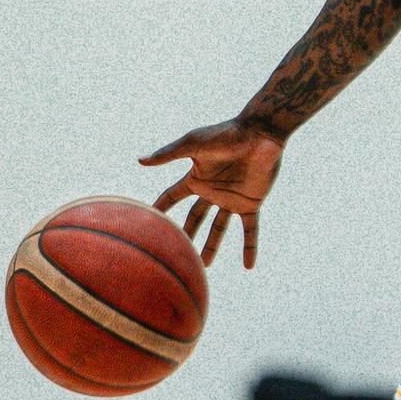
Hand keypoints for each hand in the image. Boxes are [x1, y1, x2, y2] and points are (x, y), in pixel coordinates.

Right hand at [139, 120, 284, 267]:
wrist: (260, 134)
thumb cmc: (226, 134)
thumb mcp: (194, 144)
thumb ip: (169, 154)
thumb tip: (140, 160)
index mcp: (196, 178)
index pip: (172, 196)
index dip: (160, 207)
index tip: (146, 221)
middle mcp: (212, 191)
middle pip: (195, 217)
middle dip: (186, 234)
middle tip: (176, 253)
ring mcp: (232, 198)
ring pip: (219, 228)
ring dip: (211, 246)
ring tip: (204, 265)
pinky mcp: (251, 203)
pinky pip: (250, 230)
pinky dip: (250, 247)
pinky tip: (249, 266)